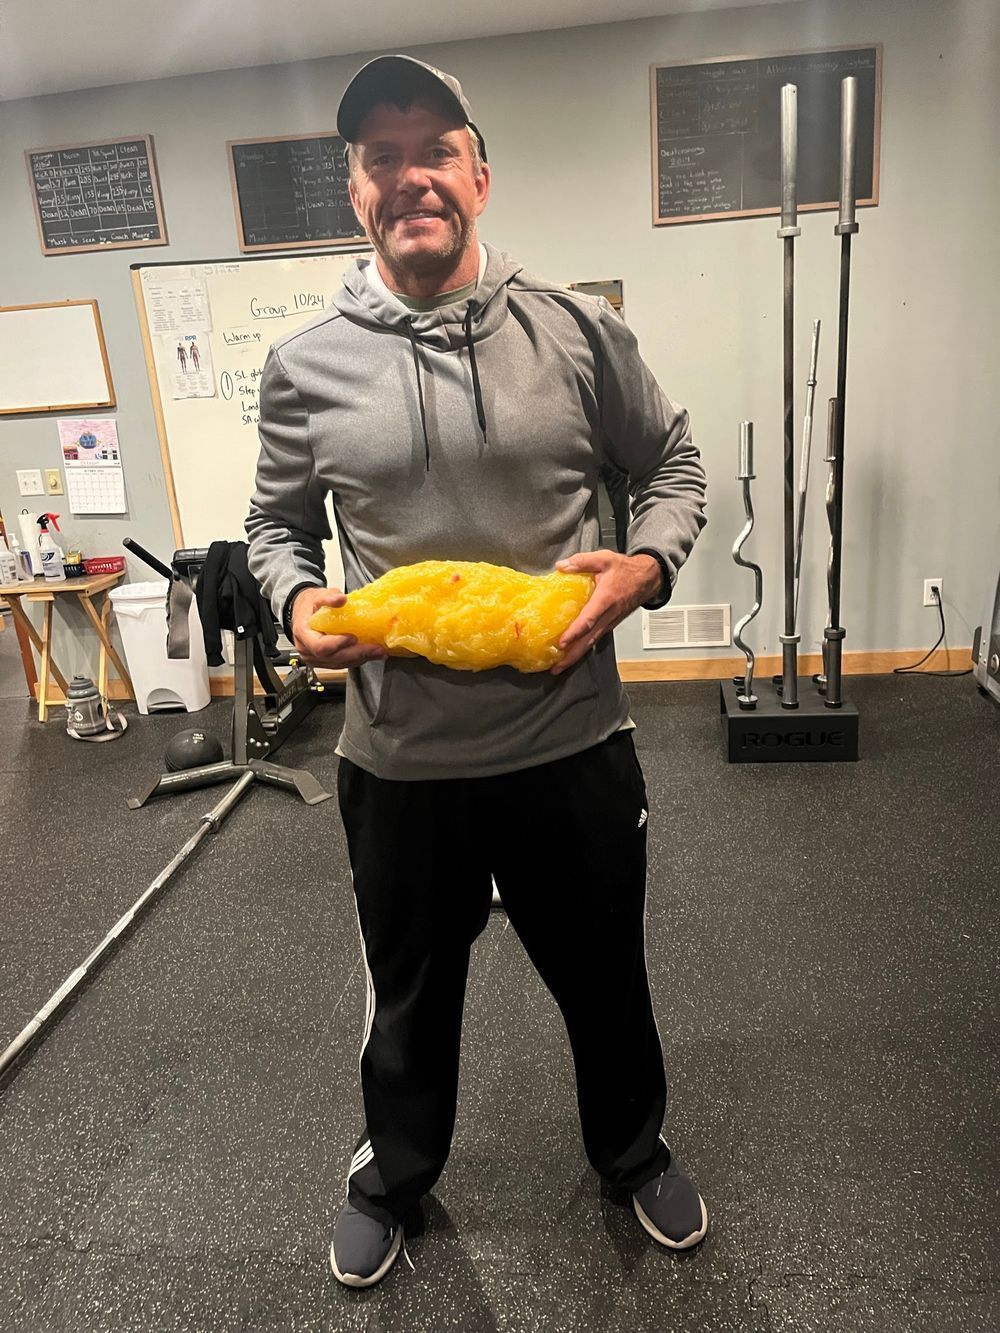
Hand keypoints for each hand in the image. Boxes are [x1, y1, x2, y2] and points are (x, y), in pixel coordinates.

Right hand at [289, 586, 387, 668]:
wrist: (304, 613)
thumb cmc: (310, 606)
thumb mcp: (318, 596)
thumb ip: (328, 597)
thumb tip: (341, 599)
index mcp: (304, 634)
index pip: (320, 646)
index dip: (338, 644)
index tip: (353, 637)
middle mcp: (307, 650)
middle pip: (334, 658)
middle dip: (357, 654)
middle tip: (376, 649)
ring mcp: (315, 659)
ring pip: (339, 664)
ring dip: (361, 658)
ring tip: (378, 652)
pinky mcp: (325, 662)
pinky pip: (342, 664)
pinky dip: (357, 659)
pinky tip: (370, 654)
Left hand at [550, 551, 662, 675]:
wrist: (647, 578)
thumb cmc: (627, 570)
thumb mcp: (605, 559)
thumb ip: (582, 561)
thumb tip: (562, 566)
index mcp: (606, 598)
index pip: (589, 619)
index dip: (575, 632)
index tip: (562, 642)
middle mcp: (609, 614)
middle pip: (589, 639)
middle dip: (572, 655)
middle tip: (556, 667)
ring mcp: (610, 622)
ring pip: (592, 642)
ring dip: (576, 655)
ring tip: (560, 665)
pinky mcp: (610, 624)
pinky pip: (595, 638)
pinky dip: (583, 648)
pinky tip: (572, 653)